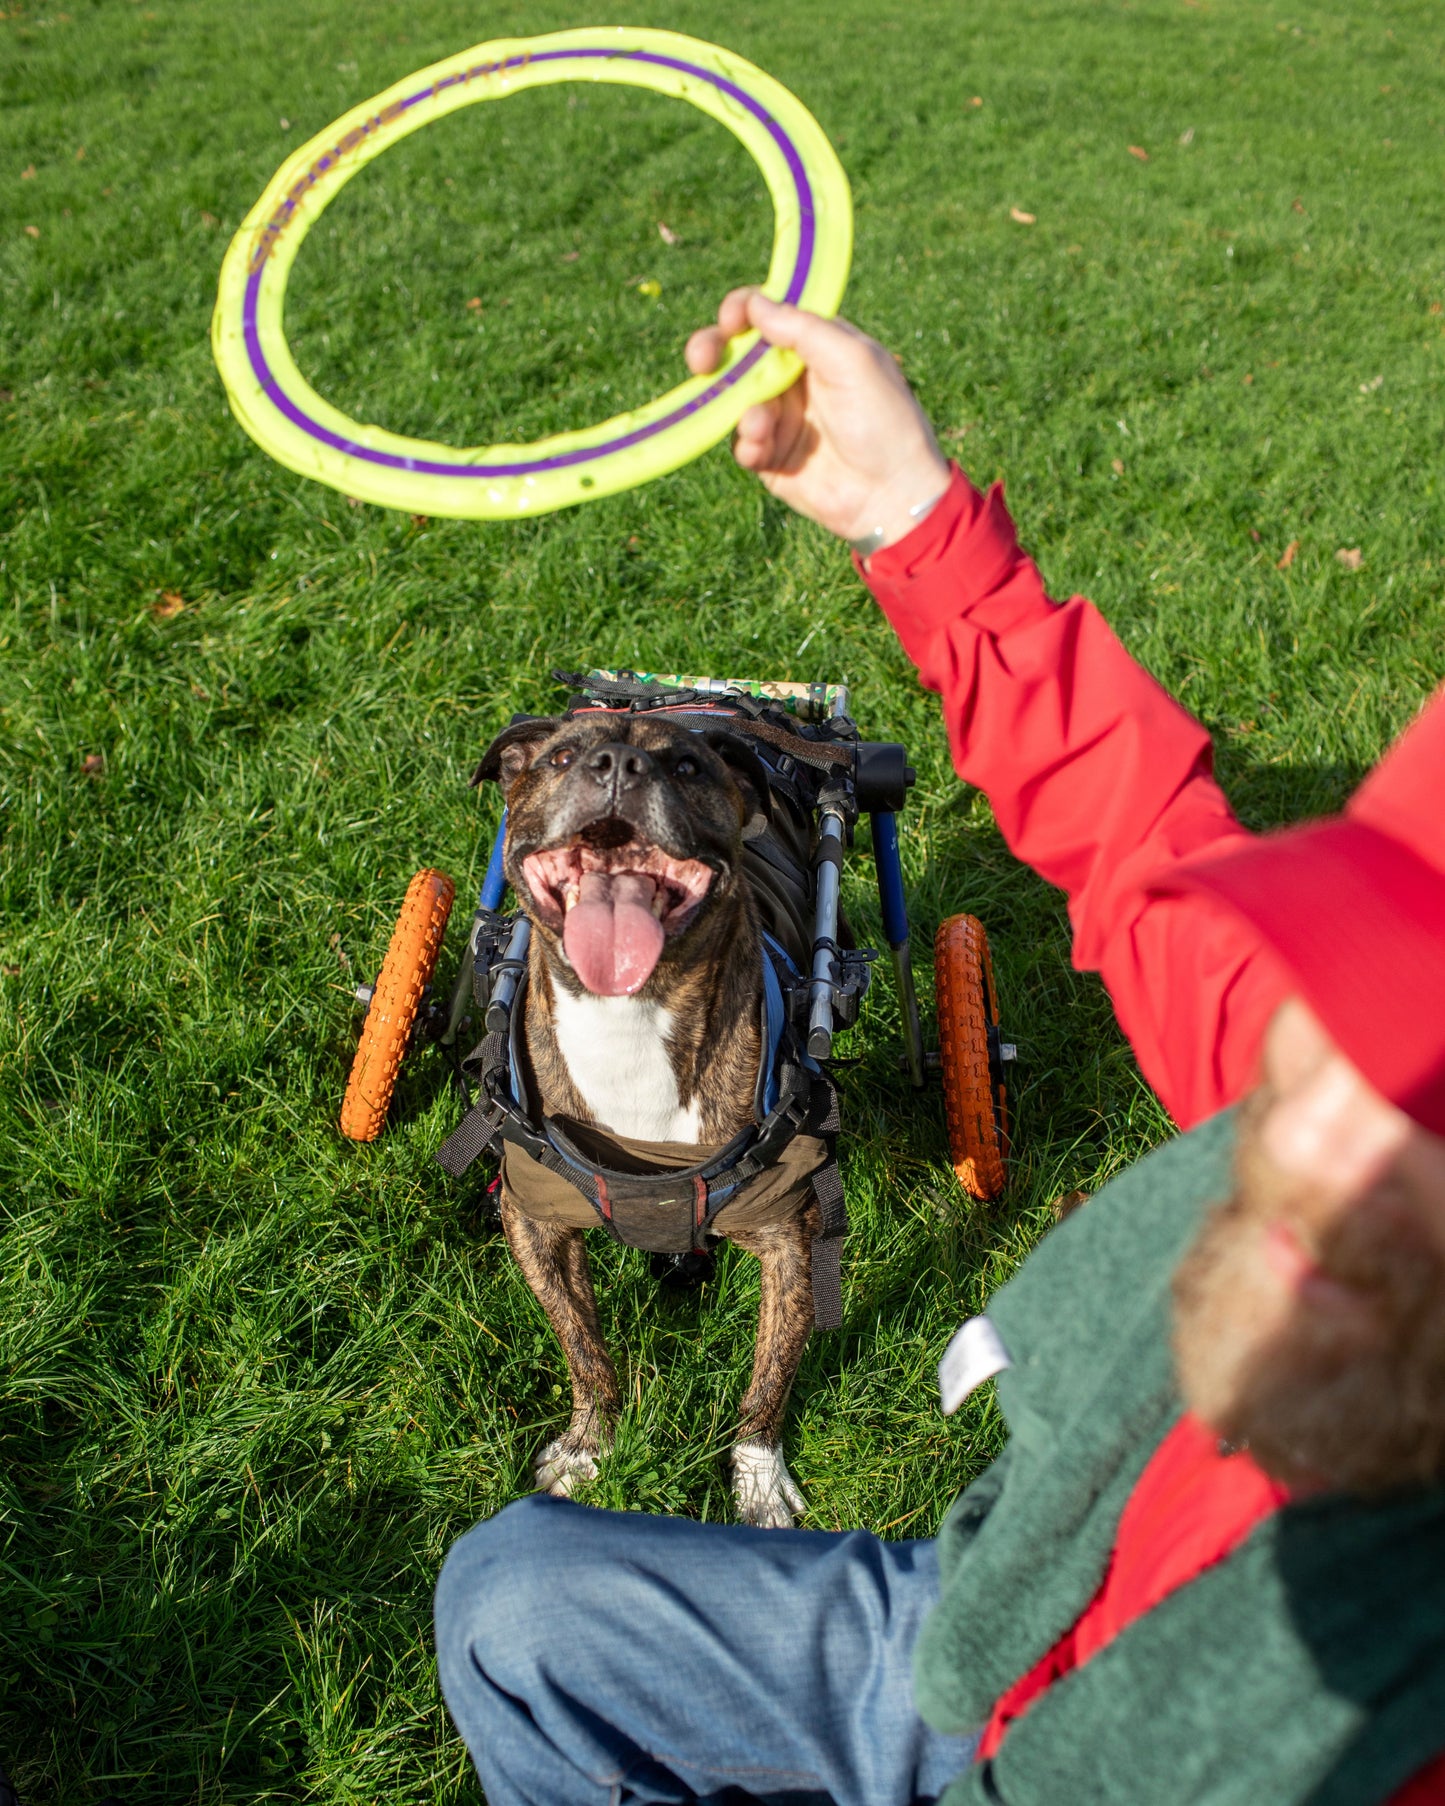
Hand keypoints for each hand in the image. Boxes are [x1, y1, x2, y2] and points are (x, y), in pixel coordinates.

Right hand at [685, 288, 950, 550]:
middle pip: (739, 352)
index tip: (730, 319)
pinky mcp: (771, 456)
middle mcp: (796, 377)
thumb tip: (755, 303)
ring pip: (734, 398)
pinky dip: (747, 443)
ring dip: (740, 408)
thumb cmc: (883, 421)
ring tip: (759, 426)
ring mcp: (781, 417)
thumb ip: (802, 328)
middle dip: (714, 351)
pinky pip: (741, 442)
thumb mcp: (851, 360)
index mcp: (819, 345)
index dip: (745, 310)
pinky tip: (762, 451)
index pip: (771, 315)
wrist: (889, 495)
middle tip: (701, 360)